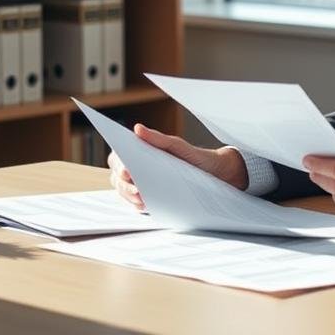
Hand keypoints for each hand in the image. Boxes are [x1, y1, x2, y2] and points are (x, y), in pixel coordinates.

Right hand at [107, 124, 249, 209]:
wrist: (217, 174)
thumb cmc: (196, 157)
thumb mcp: (179, 146)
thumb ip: (158, 139)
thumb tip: (137, 128)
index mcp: (142, 152)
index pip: (118, 157)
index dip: (118, 164)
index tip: (126, 171)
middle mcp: (139, 169)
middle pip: (118, 178)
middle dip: (123, 185)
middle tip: (136, 190)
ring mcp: (145, 185)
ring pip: (125, 192)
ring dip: (129, 197)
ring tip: (141, 198)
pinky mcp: (153, 199)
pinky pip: (138, 205)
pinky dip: (138, 206)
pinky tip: (146, 206)